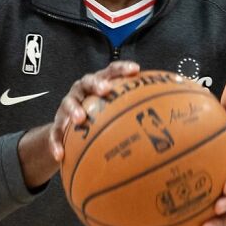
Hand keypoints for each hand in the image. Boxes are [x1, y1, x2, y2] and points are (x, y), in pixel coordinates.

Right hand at [18, 60, 139, 187]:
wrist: (67, 133)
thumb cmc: (100, 119)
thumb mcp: (116, 113)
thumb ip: (138, 112)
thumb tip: (170, 115)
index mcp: (98, 84)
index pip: (111, 71)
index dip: (122, 69)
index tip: (136, 70)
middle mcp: (82, 92)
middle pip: (87, 82)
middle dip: (96, 84)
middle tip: (105, 90)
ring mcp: (67, 107)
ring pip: (67, 105)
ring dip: (73, 111)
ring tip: (79, 120)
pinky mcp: (56, 127)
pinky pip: (55, 135)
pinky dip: (56, 145)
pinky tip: (61, 156)